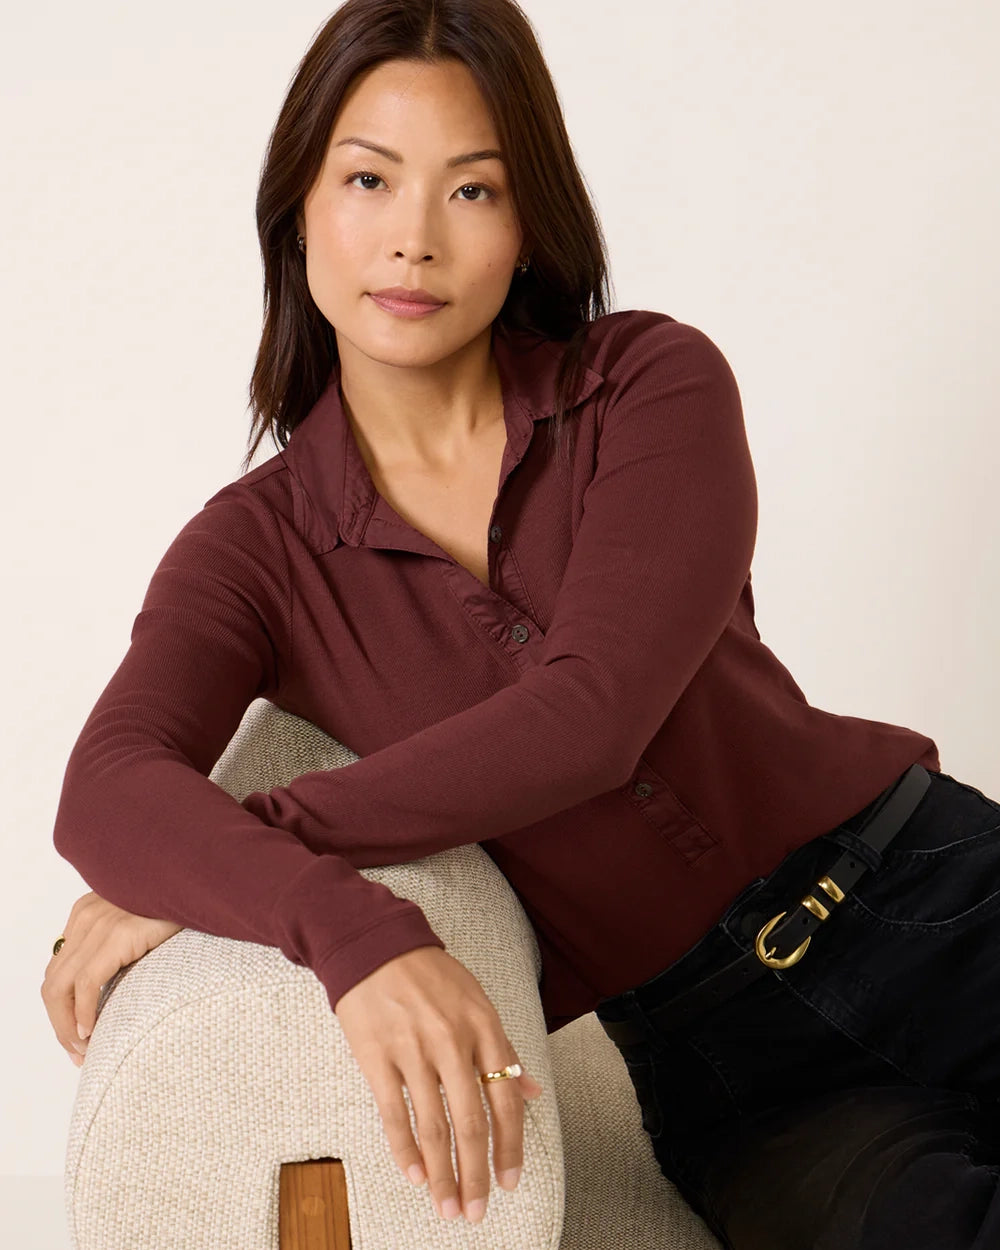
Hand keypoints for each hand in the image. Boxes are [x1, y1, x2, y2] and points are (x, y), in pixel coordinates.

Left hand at [41, 891, 181, 1066]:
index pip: (58, 972)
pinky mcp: (119, 932)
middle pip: (53, 982)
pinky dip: (83, 1012)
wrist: (207, 885)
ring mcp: (100, 922)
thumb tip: (106, 993)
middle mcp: (87, 915)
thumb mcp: (139, 927)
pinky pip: (87, 983)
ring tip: (84, 1049)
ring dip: (67, 1026)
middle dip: (60, 1024)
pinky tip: (92, 1031)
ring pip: (60, 987)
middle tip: (78, 1052)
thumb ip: (116, 948)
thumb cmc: (181, 909)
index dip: (62, 1009)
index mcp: (87, 912)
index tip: (78, 1037)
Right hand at [332, 944, 543, 1224]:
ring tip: (446, 1206)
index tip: (510, 1181)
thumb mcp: (477, 1001)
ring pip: (433, 1126)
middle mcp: (452, 1041)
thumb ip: (504, 1047)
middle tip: (475, 1211)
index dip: (510, 1146)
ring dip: (442, 1174)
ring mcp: (413, 1049)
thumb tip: (533, 1090)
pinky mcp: (377, 1055)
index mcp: (484, 1026)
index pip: (505, 1099)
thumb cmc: (430, 974)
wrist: (375, 944)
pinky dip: (405, 1150)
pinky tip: (414, 1175)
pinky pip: (393, 1113)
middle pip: (471, 1123)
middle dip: (475, 1175)